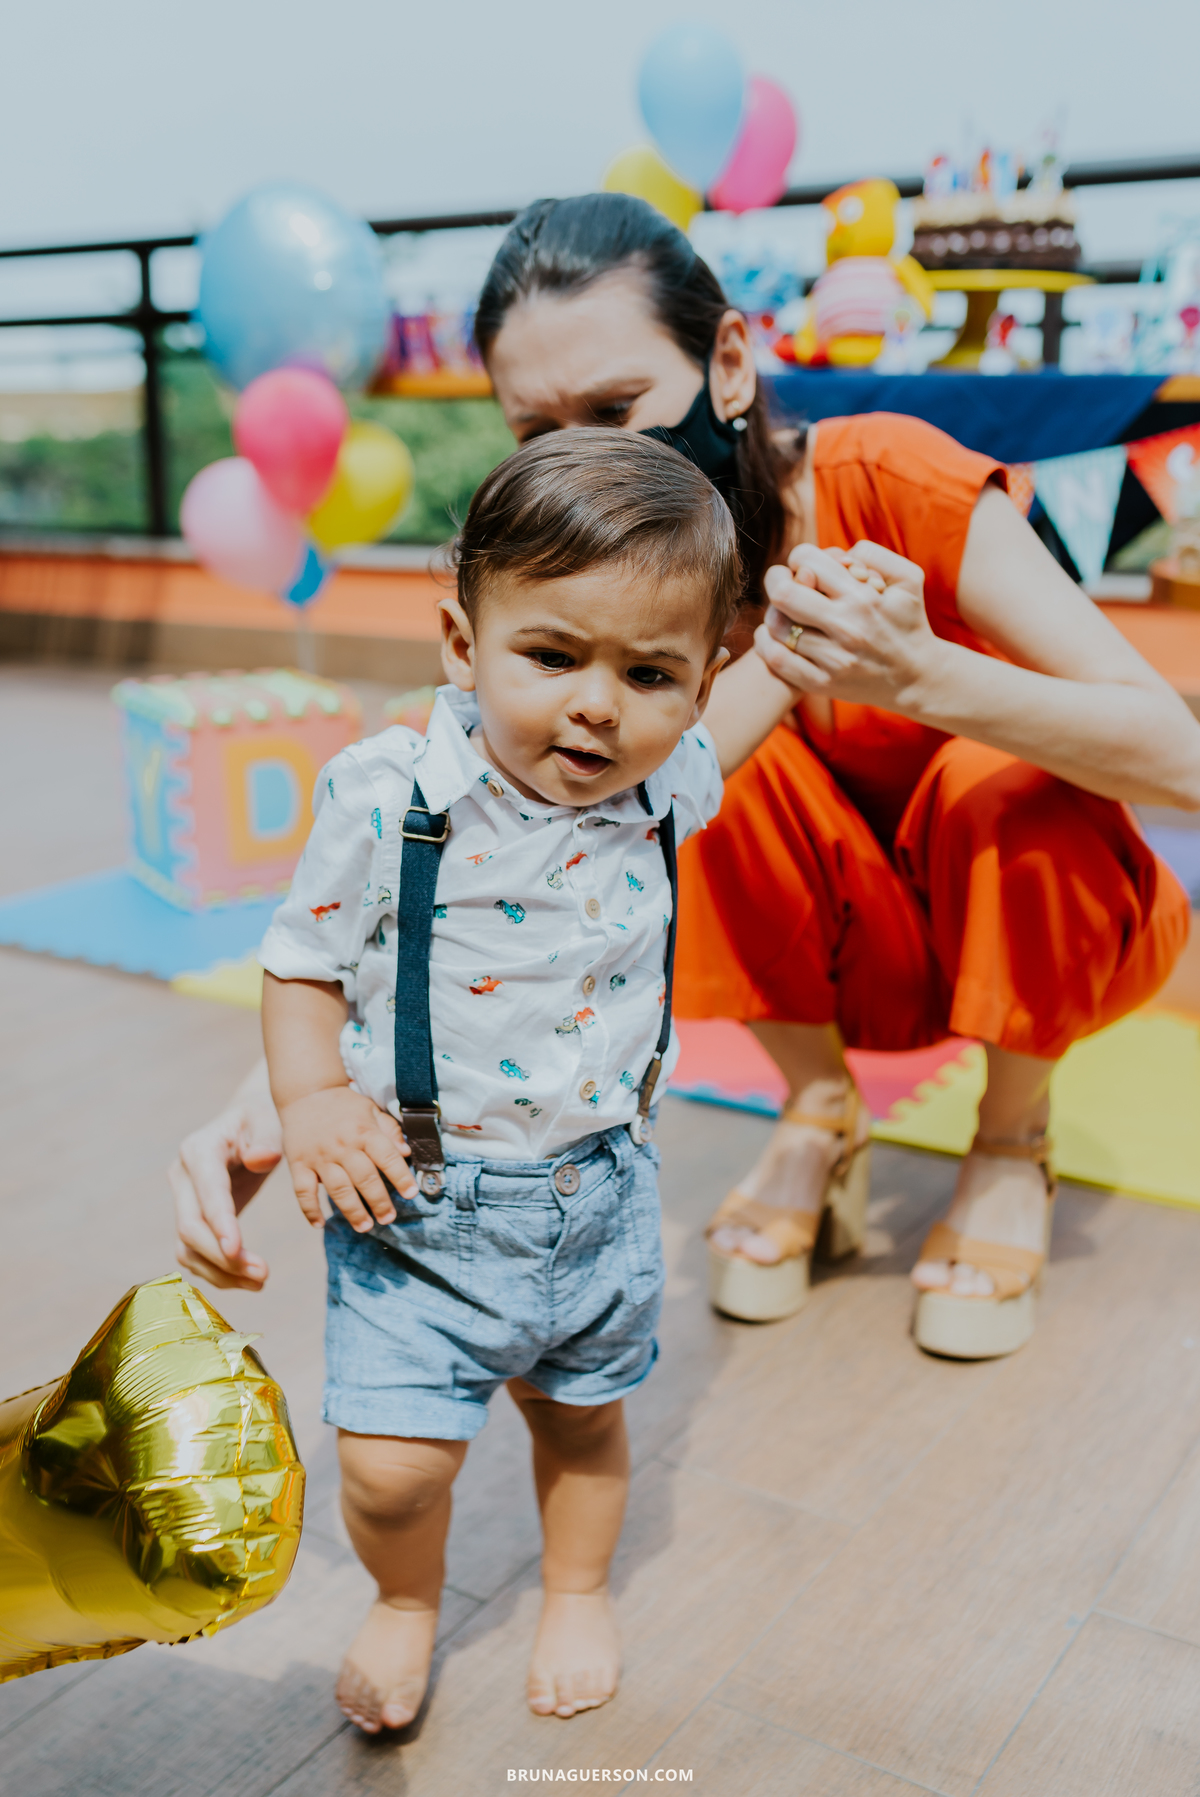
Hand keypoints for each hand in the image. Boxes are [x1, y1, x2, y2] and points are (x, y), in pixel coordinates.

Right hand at [171, 1069, 281, 1290]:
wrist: (249, 1122)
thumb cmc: (263, 1119)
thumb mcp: (269, 1120)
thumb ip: (266, 1139)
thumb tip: (260, 1160)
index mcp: (199, 1150)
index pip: (206, 1193)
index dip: (220, 1224)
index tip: (238, 1251)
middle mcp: (182, 1176)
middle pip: (190, 1227)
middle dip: (223, 1257)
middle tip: (263, 1274)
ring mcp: (183, 1199)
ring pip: (188, 1248)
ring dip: (221, 1271)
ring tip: (260, 1282)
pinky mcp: (192, 1217)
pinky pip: (196, 1253)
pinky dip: (219, 1272)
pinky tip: (248, 1280)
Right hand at [280, 1084, 416, 1232]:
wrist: (306, 1092)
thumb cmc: (344, 1105)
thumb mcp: (371, 1110)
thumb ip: (390, 1131)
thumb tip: (406, 1153)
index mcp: (364, 1132)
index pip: (387, 1157)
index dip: (401, 1177)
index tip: (411, 1194)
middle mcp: (343, 1146)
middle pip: (364, 1178)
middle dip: (379, 1202)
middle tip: (388, 1218)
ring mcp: (319, 1156)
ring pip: (338, 1189)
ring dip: (352, 1211)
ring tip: (364, 1227)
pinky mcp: (299, 1164)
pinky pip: (303, 1191)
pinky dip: (310, 1210)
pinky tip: (320, 1224)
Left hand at [754, 541, 947, 711]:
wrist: (917, 677)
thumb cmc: (909, 621)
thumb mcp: (908, 579)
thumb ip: (874, 555)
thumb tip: (837, 554)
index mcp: (863, 598)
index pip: (807, 562)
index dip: (799, 557)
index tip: (802, 566)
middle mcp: (846, 628)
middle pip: (783, 593)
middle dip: (776, 579)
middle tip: (781, 581)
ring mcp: (833, 659)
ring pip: (776, 626)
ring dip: (773, 612)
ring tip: (782, 610)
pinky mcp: (822, 684)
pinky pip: (776, 659)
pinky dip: (766, 642)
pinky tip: (773, 634)